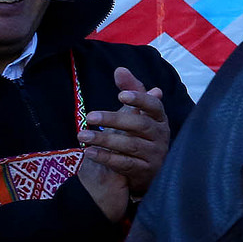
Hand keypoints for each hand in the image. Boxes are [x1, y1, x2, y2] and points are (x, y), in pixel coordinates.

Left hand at [79, 67, 170, 200]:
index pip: (154, 106)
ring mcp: (155, 154)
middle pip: (139, 125)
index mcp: (159, 119)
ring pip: (130, 145)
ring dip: (104, 139)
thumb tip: (120, 70)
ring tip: (82, 135)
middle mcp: (160, 136)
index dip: (139, 99)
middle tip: (90, 116)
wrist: (145, 171)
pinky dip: (107, 158)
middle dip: (114, 119)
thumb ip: (130, 91)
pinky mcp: (145, 171)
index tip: (120, 95)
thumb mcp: (136, 113)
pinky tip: (89, 152)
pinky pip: (125, 164)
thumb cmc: (139, 136)